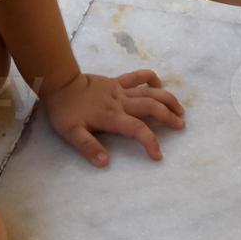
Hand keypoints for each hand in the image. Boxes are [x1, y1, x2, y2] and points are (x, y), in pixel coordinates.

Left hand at [43, 69, 184, 166]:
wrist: (60, 83)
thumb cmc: (65, 111)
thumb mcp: (71, 133)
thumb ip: (88, 147)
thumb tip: (105, 162)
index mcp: (111, 117)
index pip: (137, 129)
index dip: (150, 142)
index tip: (158, 155)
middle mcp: (120, 102)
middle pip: (151, 107)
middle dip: (168, 117)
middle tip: (181, 126)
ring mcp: (120, 90)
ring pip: (149, 92)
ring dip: (166, 99)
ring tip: (179, 109)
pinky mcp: (116, 81)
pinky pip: (136, 76)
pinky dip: (149, 77)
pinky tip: (158, 83)